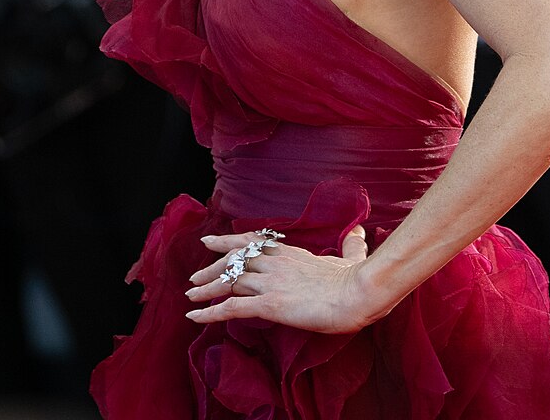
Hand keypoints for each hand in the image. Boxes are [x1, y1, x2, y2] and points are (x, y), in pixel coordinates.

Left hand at [184, 226, 385, 333]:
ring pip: (228, 282)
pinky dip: (209, 312)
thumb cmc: (356, 279)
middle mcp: (275, 264)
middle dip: (211, 268)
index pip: (252, 242)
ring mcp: (270, 282)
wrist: (357, 294)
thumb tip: (359, 232)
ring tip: (190, 297)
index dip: (229, 242)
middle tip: (194, 278)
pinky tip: (194, 317)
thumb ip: (351, 245)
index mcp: (290, 253)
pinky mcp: (269, 304)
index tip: (210, 241)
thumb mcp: (351, 258)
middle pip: (234, 261)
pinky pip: (231, 306)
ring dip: (206, 290)